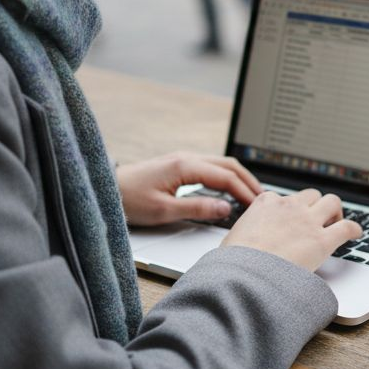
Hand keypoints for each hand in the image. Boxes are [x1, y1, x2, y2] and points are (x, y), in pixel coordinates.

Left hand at [117, 152, 261, 226]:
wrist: (106, 188)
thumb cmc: (129, 199)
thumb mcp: (164, 210)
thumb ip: (197, 208)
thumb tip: (225, 208)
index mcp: (185, 165)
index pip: (226, 177)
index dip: (245, 191)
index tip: (258, 206)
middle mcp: (186, 157)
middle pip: (228, 165)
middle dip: (248, 181)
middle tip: (262, 199)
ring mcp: (182, 159)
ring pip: (220, 164)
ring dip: (238, 178)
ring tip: (250, 194)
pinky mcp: (178, 165)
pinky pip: (209, 167)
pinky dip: (225, 177)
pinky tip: (229, 189)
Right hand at [221, 189, 363, 271]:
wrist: (244, 274)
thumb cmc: (234, 262)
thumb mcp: (232, 239)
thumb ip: (243, 235)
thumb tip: (239, 246)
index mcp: (265, 203)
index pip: (283, 197)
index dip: (290, 210)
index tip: (293, 219)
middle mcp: (288, 207)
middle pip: (311, 195)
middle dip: (316, 205)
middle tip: (318, 220)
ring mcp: (307, 222)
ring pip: (331, 201)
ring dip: (335, 212)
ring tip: (336, 224)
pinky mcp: (322, 241)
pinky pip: (347, 227)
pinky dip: (354, 229)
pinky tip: (355, 234)